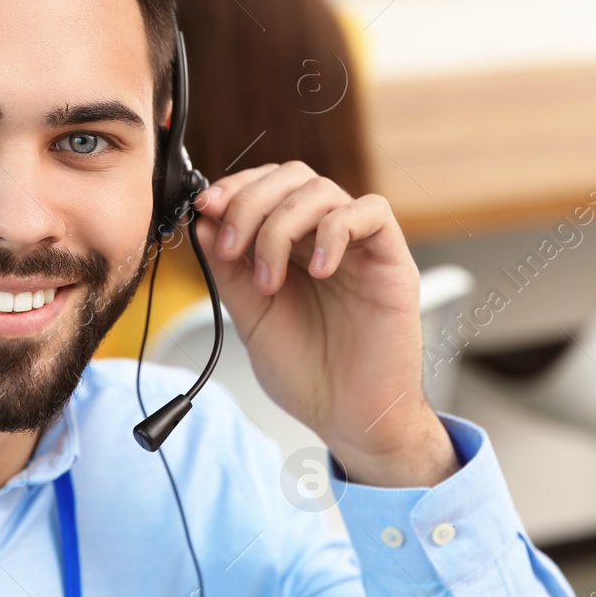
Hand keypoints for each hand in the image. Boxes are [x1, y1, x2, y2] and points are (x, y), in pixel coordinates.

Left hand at [190, 162, 455, 487]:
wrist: (349, 419)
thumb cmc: (308, 375)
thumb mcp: (251, 319)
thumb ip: (229, 271)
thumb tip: (204, 222)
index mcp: (289, 247)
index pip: (265, 189)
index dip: (234, 190)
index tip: (206, 209)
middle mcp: (323, 239)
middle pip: (292, 177)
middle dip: (250, 202)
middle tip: (232, 247)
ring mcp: (358, 247)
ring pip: (323, 190)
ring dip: (282, 226)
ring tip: (270, 280)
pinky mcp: (391, 260)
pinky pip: (371, 212)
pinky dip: (335, 230)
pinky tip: (318, 269)